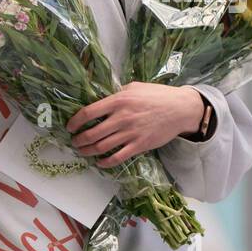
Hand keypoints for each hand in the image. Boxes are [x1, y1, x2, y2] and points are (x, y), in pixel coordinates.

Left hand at [67, 83, 206, 167]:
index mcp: (118, 101)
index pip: (88, 113)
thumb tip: (99, 100)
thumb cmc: (157, 95)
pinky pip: (117, 157)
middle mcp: (121, 118)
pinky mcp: (139, 145)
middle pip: (91, 134)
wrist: (181, 109)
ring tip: (83, 151)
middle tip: (75, 141)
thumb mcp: (134, 87)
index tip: (70, 127)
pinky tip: (99, 162)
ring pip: (101, 147)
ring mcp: (130, 133)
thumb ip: (115, 94)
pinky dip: (105, 162)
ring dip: (88, 151)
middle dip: (78, 140)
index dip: (74, 122)